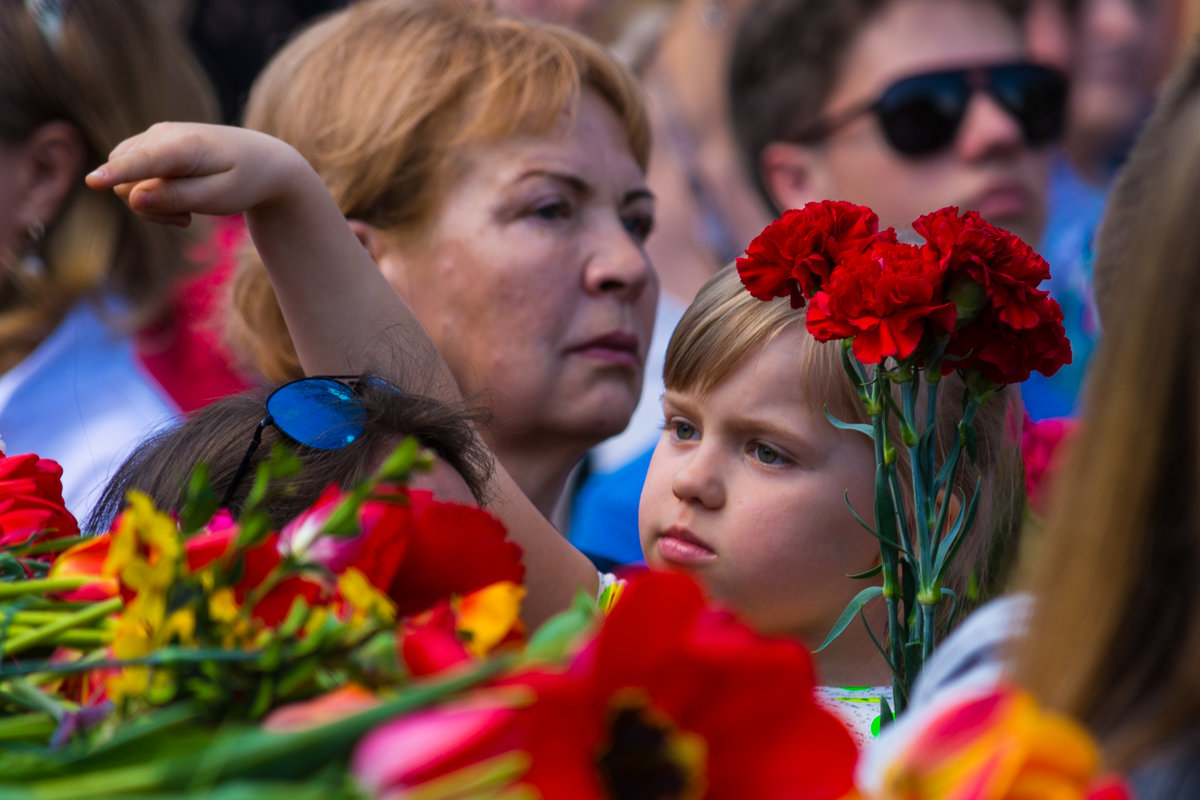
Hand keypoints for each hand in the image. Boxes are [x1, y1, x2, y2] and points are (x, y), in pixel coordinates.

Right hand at [86, 122, 309, 226]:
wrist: (263, 161)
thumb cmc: (245, 180)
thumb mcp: (219, 198)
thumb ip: (176, 198)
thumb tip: (133, 197)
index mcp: (184, 145)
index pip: (143, 161)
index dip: (116, 174)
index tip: (92, 182)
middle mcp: (162, 133)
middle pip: (126, 181)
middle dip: (148, 208)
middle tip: (186, 219)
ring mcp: (153, 136)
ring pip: (125, 181)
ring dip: (150, 204)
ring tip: (188, 210)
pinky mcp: (151, 144)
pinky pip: (131, 176)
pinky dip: (149, 195)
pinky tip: (180, 201)